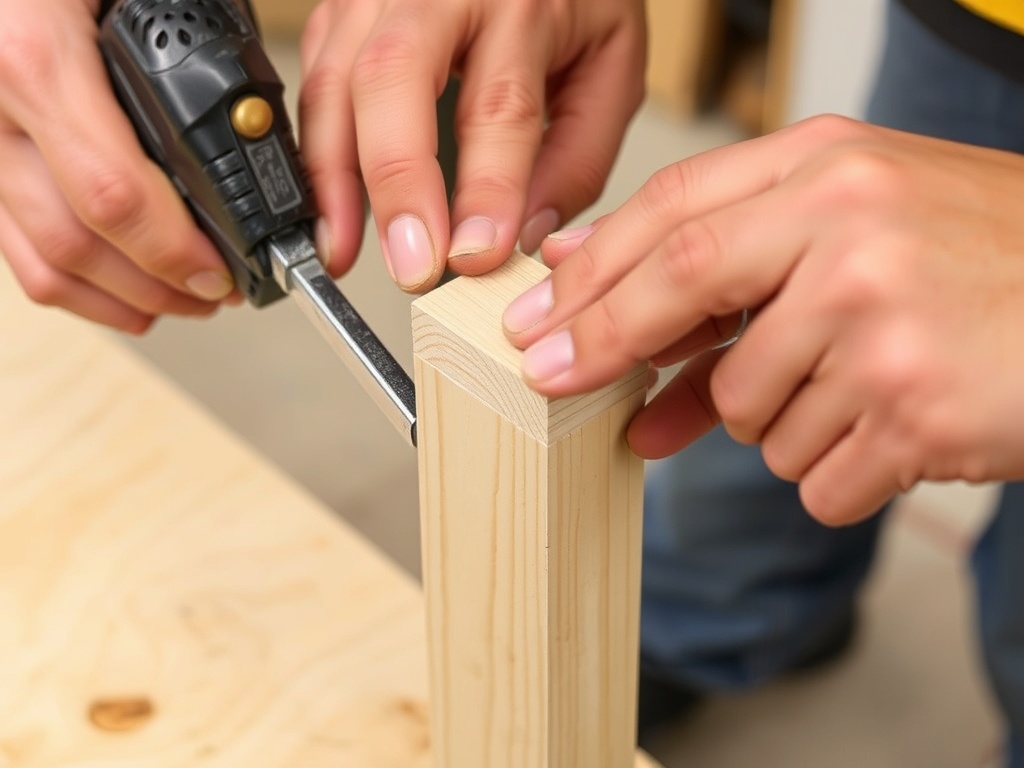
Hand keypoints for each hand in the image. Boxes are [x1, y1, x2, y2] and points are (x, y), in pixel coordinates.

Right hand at [0, 0, 234, 332]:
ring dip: (124, 299)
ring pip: (44, 261)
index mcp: (35, 59)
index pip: (112, 191)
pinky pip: (18, 249)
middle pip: (77, 244)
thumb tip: (253, 124)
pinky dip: (80, 286)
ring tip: (186, 299)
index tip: (222, 272)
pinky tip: (130, 290)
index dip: (173, 249)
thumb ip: (187, 50)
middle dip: (160, 286)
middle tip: (219, 293)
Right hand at [297, 0, 645, 291]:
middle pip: (394, 78)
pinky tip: (332, 205)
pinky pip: (316, 78)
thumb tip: (520, 238)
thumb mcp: (610, 67)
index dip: (486, 189)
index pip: (500, 104)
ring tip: (345, 251)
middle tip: (411, 265)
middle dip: (396, 183)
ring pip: (336, 80)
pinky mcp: (344, 7)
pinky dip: (317, 151)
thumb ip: (576, 157)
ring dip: (334, 177)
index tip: (477, 255)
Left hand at [502, 115, 1023, 524]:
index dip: (592, 275)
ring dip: (778, 422)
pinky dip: (836, 472)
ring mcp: (881, 323)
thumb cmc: (976, 262)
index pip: (674, 214)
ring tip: (861, 388)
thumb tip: (599, 301)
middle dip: (607, 347)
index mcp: (832, 169)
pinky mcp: (912, 411)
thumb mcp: (856, 227)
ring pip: (746, 414)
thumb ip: (730, 253)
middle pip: (680, 292)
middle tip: (558, 383)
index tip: (535, 323)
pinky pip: (812, 477)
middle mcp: (852, 232)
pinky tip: (896, 431)